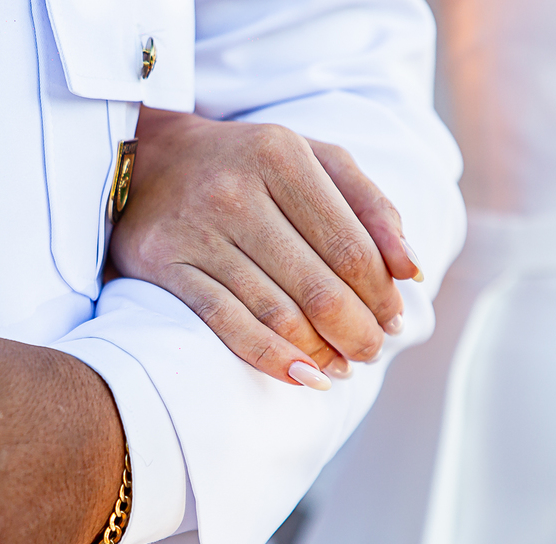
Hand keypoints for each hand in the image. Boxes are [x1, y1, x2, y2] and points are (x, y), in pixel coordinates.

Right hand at [111, 107, 422, 388]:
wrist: (144, 160)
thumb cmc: (244, 164)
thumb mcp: (310, 159)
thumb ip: (367, 204)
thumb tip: (411, 269)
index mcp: (282, 155)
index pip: (351, 246)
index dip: (380, 294)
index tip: (393, 320)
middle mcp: (237, 190)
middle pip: (318, 285)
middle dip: (356, 331)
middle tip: (370, 352)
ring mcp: (197, 229)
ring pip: (276, 311)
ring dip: (319, 352)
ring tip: (340, 368)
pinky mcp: (164, 263)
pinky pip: (225, 322)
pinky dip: (269, 357)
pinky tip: (301, 376)